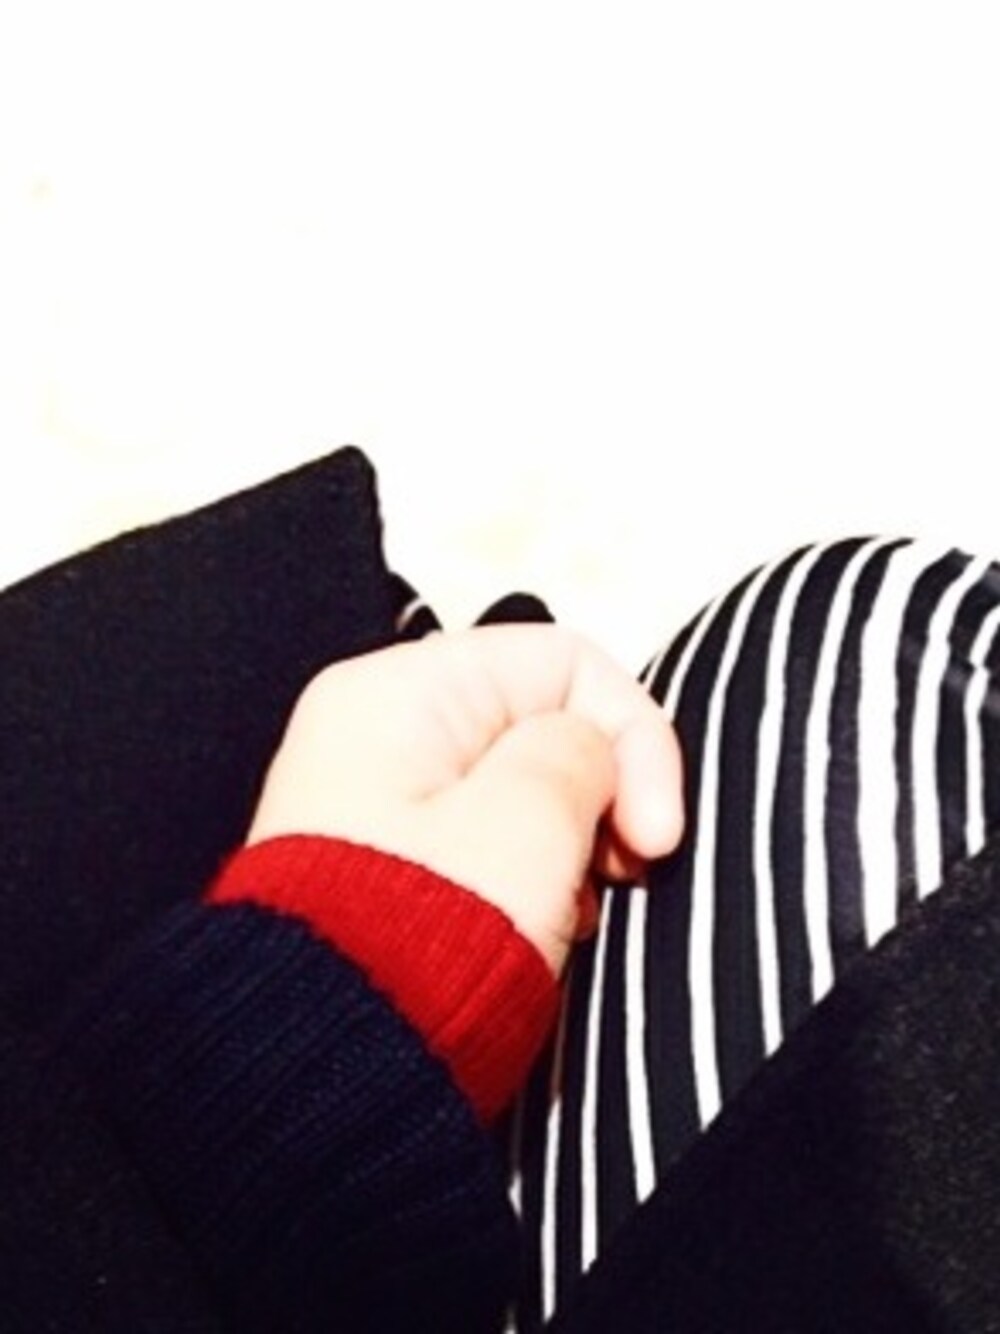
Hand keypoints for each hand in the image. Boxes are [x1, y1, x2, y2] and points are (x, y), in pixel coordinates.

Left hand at [247, 625, 683, 974]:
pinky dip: (529, 876)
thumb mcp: (530, 823)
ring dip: (569, 843)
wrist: (322, 1078)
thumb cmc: (414, 950)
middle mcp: (377, 731)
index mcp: (399, 693)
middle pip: (542, 722)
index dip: (633, 737)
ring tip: (567, 912)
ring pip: (522, 786)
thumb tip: (592, 749)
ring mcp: (378, 799)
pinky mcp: (388, 862)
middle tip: (620, 871)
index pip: (564, 662)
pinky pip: (488, 839)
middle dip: (602, 794)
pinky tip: (538, 926)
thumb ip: (584, 753)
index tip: (655, 833)